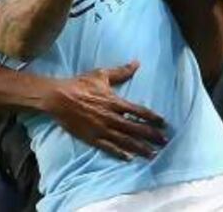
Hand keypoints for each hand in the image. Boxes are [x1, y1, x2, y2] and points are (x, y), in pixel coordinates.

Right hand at [43, 61, 166, 160]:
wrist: (58, 98)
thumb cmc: (80, 84)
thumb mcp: (101, 74)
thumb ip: (121, 72)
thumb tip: (136, 63)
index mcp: (114, 101)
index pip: (138, 111)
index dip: (152, 117)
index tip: (163, 122)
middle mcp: (110, 117)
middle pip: (135, 128)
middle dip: (151, 135)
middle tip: (164, 141)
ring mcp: (101, 129)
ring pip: (125, 140)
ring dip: (140, 147)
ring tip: (152, 154)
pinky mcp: (91, 137)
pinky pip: (108, 147)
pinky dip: (119, 153)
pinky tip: (129, 158)